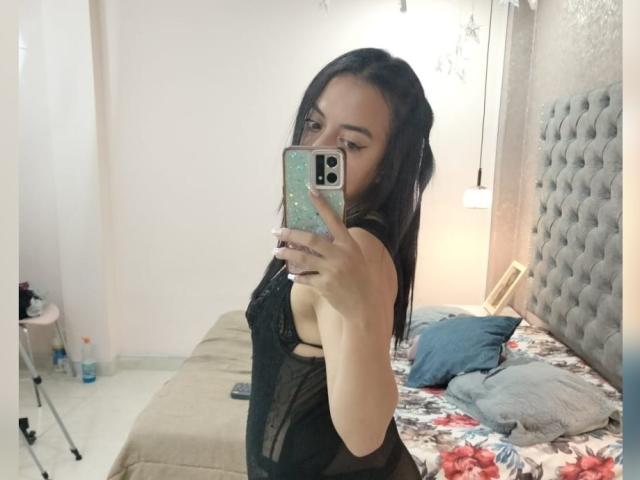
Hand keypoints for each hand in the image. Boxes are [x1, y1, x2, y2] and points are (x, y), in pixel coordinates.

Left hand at [271, 185, 373, 319]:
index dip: (322, 205)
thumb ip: (340, 245)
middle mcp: (340, 255)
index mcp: (349, 245)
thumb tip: (319, 237)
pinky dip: (297, 276)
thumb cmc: (361, 279)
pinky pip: (305, 278)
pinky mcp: (324, 286)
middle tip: (277, 231)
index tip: (310, 191)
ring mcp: (331, 271)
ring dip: (287, 254)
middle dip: (291, 234)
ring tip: (277, 251)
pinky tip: (291, 274)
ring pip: (303, 258)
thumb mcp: (356, 257)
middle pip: (311, 240)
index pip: (334, 220)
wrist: (365, 305)